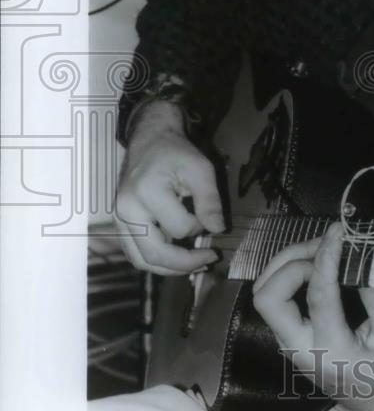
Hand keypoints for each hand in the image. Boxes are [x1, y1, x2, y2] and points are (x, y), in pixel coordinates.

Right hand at [114, 101, 223, 274]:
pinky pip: (136, 254)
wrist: (149, 141)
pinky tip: (177, 259)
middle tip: (209, 259)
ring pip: (142, 261)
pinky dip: (157, 261)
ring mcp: (119, 220)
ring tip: (196, 264)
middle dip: (185, 264)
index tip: (207, 215)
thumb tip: (217, 230)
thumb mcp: (200, 168)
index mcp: (146, 192)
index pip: (179, 228)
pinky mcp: (120, 225)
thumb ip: (209, 200)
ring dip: (170, 269)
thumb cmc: (175, 153)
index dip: (200, 226)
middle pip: (154, 254)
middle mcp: (127, 210)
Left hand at [253, 223, 373, 410]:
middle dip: (292, 263)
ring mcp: (287, 342)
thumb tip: (363, 256)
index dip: (327, 258)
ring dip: (287, 264)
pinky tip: (316, 264)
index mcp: (331, 352)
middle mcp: (299, 348)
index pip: (318, 296)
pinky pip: (274, 296)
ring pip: (263, 294)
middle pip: (268, 298)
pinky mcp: (285, 334)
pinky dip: (289, 272)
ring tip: (320, 250)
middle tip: (324, 249)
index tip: (339, 233)